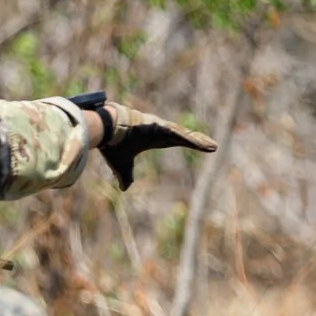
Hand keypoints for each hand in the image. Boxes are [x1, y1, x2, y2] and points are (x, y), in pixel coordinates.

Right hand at [91, 99, 217, 189]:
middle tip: (212, 147)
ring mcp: (160, 126)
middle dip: (198, 141)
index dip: (188, 143)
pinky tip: (203, 144)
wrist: (103, 130)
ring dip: (198, 141)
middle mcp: (158, 130)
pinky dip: (191, 139)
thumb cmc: (111, 145)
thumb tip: (124, 189)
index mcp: (152, 138)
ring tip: (213, 147)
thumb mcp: (121, 165)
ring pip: (183, 135)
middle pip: (183, 136)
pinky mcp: (159, 126)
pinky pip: (179, 134)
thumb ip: (125, 176)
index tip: (201, 146)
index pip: (175, 141)